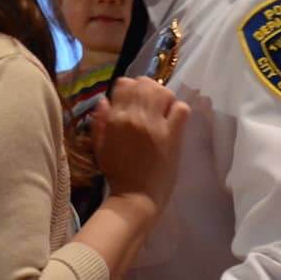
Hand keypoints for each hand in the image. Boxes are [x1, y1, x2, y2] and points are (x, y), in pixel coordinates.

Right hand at [91, 77, 189, 214]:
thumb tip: (104, 100)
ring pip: (164, 92)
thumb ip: (99, 121)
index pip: (125, 84)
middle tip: (148, 101)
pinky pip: (181, 109)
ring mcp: (157, 125)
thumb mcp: (100, 146)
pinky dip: (178, 109)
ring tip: (161, 107)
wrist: (136, 197)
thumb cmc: (116, 172)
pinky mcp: (173, 136)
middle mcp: (136, 117)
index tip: (131, 98)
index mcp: (117, 118)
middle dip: (146, 88)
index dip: (129, 87)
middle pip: (145, 84)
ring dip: (163, 96)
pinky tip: (173, 118)